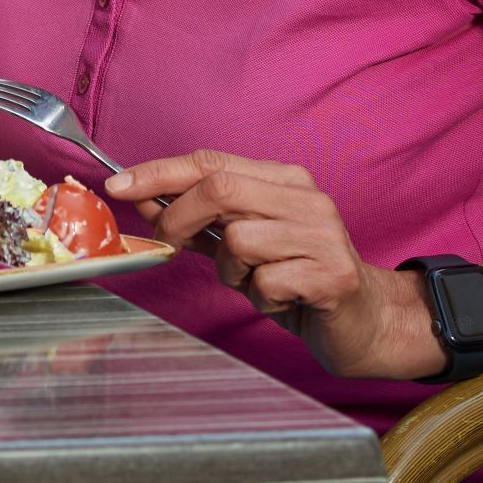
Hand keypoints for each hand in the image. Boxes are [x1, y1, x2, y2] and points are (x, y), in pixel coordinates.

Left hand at [107, 150, 443, 379]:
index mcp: (284, 180)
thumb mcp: (243, 244)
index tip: (117, 185)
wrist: (365, 321)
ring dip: (230, 271)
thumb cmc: (297, 277)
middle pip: (221, 188)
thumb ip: (199, 220)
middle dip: (180, 217)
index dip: (158, 172)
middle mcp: (307, 199)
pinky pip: (267, 282)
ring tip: (255, 281)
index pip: (210, 161)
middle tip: (172, 242)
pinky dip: (260, 297)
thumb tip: (142, 199)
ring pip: (240, 240)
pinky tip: (281, 300)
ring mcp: (324, 235)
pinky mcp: (334, 275)